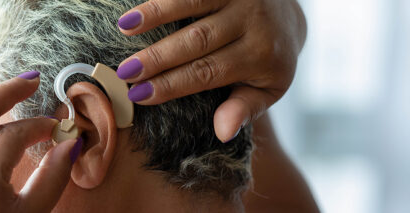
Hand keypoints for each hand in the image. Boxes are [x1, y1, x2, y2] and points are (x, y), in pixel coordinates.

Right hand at [116, 0, 306, 141]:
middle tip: (125, 72)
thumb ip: (244, 110)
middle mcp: (252, 20)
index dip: (171, 84)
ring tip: (125, 27)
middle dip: (158, 56)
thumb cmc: (268, 59)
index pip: (208, 71)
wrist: (289, 16)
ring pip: (193, 3)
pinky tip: (137, 10)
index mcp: (261, 55)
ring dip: (156, 14)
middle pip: (197, 40)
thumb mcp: (266, 89)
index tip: (139, 95)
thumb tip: (223, 133)